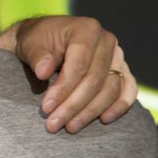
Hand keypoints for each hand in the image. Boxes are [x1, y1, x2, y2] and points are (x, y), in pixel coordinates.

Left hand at [0, 15, 135, 133]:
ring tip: (69, 127)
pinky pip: (127, 89)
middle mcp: (106, 41)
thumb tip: (43, 72)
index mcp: (86, 30)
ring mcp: (117, 56)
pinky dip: (119, 106)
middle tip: (53, 124)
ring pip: (109, 89)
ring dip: (90, 111)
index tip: (46, 107)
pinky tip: (104, 119)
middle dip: (73, 106)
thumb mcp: (30, 44)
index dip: (63, 89)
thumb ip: (37, 56)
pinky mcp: (121, 70)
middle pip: (94, 80)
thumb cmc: (36, 41)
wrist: (44, 39)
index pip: (79, 65)